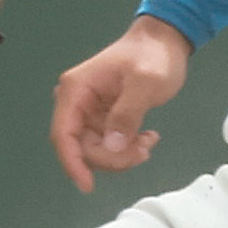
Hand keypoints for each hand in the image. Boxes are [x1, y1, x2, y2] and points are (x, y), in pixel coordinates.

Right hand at [52, 19, 192, 191]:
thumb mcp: (145, 82)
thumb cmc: (152, 56)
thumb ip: (127, 114)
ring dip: (121, 155)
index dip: (72, 162)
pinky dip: (127, 149)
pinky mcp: (103, 117)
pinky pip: (107, 144)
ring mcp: (89, 111)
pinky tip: (147, 138)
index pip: (63, 134)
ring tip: (148, 142)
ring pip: (95, 150)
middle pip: (80, 147)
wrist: (164, 41)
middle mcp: (76, 102)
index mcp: (76, 89)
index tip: (87, 185)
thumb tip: (112, 146)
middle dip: (111, 158)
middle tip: (143, 151)